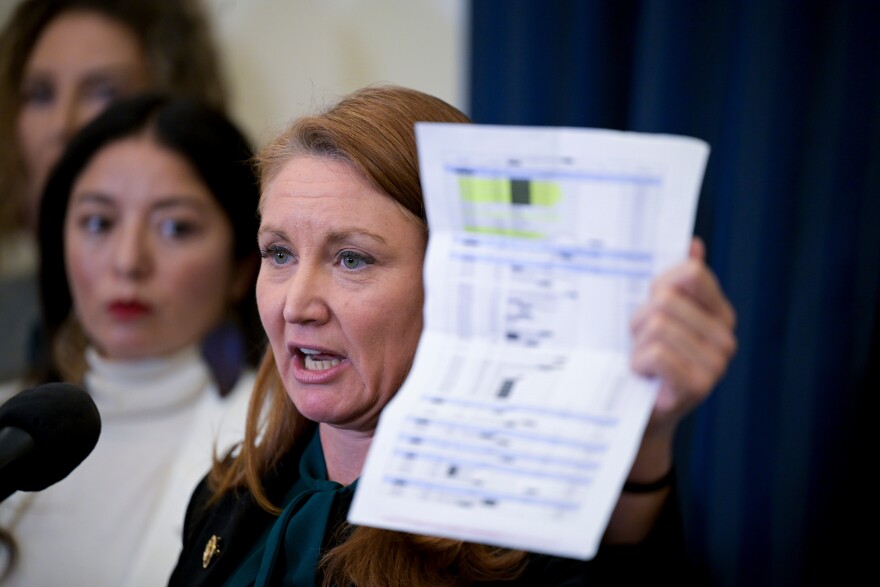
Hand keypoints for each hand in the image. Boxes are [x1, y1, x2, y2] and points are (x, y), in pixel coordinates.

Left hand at [630, 237, 736, 437]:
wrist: (637, 413)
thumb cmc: (645, 359)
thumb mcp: (655, 315)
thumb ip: (675, 282)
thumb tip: (694, 244)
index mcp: (718, 313)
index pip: (690, 273)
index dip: (659, 285)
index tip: (650, 305)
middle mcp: (725, 337)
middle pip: (665, 300)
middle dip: (639, 320)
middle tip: (640, 343)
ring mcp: (715, 363)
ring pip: (657, 326)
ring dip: (636, 345)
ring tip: (642, 362)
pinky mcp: (697, 386)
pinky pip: (655, 353)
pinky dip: (638, 363)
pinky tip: (644, 376)